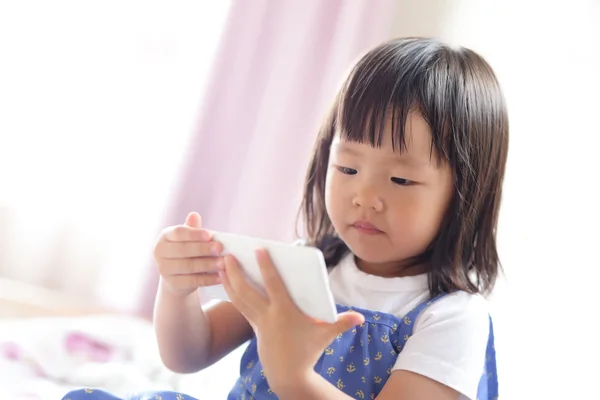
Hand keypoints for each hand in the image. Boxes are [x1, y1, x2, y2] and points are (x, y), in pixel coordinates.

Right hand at [153, 212, 223, 296]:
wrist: (177, 277)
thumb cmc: (186, 252)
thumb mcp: (188, 239)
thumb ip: (192, 228)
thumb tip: (194, 214)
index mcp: (164, 237)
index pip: (178, 233)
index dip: (194, 234)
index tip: (210, 235)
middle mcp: (160, 252)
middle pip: (183, 250)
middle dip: (203, 249)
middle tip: (220, 249)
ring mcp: (164, 269)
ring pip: (188, 266)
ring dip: (207, 264)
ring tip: (223, 263)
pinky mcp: (173, 284)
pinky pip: (192, 281)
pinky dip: (208, 279)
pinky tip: (220, 277)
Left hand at [220, 249, 363, 393]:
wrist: (288, 375)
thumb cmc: (307, 352)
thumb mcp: (326, 336)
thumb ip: (342, 323)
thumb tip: (361, 317)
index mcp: (284, 312)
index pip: (273, 284)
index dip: (265, 266)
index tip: (258, 249)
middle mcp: (267, 315)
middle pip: (246, 290)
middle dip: (235, 272)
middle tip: (226, 255)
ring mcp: (257, 322)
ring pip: (238, 298)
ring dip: (228, 281)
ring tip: (220, 265)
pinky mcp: (253, 327)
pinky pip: (239, 306)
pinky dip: (231, 293)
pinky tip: (225, 282)